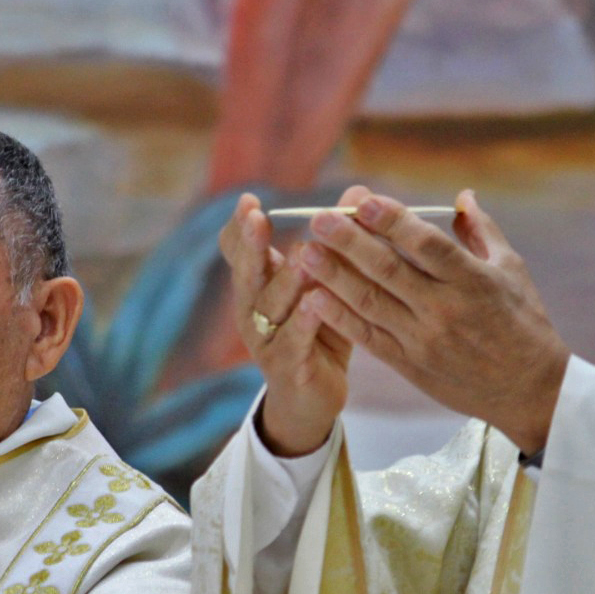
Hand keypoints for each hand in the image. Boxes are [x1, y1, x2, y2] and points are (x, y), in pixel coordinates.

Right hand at [219, 191, 353, 455]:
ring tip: (300, 255)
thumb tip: (357, 194)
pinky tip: (314, 305)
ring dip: (286, 281)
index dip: (239, 227)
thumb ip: (336, 244)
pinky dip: (303, 323)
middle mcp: (253, 310)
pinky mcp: (287, 368)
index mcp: (258, 285)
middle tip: (256, 217)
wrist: (311, 399)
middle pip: (245, 273)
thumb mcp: (325, 284)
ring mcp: (266, 340)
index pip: (237, 251)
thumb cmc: (319, 332)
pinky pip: (293, 343)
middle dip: (249, 244)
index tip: (249, 201)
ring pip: (270, 307)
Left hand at [295, 190, 569, 454]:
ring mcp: (424, 338)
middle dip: (349, 242)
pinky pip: (368, 338)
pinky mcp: (410, 364)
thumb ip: (482, 231)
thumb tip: (462, 195)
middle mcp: (444, 308)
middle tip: (318, 218)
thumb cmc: (524, 323)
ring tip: (306, 253)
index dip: (392, 221)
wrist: (528, 390)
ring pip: (371, 303)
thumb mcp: (513, 271)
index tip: (362, 200)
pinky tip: (313, 298)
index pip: (426, 244)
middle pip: (388, 270)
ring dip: (334, 277)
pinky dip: (339, 319)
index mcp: (472, 280)